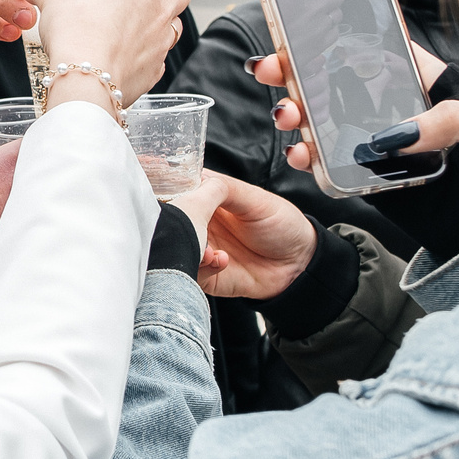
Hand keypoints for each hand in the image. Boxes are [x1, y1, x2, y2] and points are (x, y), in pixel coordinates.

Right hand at [25, 0, 189, 110]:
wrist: (86, 81)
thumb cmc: (76, 33)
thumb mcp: (53, 0)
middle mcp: (160, 7)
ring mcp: (162, 40)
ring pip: (175, 24)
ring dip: (159, 21)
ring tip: (130, 26)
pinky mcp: (157, 68)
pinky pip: (160, 55)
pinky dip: (147, 52)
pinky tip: (124, 55)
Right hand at [169, 171, 319, 298]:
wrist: (299, 264)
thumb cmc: (282, 225)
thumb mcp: (256, 199)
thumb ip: (224, 188)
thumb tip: (196, 183)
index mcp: (206, 197)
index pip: (175, 188)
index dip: (164, 187)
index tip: (160, 189)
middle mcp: (197, 222)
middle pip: (166, 219)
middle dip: (172, 221)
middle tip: (186, 222)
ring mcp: (199, 248)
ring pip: (173, 246)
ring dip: (188, 245)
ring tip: (209, 248)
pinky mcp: (204, 275)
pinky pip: (190, 271)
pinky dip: (202, 266)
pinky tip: (221, 260)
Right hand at [252, 45, 458, 209]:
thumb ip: (455, 119)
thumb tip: (397, 133)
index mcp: (435, 86)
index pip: (385, 49)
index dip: (345, 35)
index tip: (308, 26)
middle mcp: (404, 112)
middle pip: (342, 81)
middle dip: (300, 69)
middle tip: (275, 67)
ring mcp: (387, 147)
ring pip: (329, 121)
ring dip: (298, 113)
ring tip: (287, 115)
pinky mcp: (377, 182)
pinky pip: (335, 166)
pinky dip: (310, 158)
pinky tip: (301, 153)